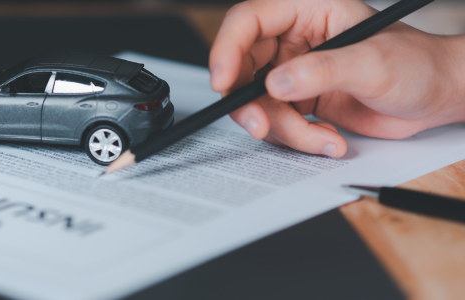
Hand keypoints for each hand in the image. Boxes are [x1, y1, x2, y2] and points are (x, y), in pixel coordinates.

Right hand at [209, 0, 464, 157]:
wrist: (437, 96)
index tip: (223, 81)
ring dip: (283, 129)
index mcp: (306, 11)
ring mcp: (293, 72)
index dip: (226, 49)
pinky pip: (276, 123)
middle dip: (249, 103)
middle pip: (241, 68)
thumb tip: (278, 82)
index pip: (248, 21)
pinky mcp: (298, 101)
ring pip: (256, 103)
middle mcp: (293, 40)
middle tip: (262, 125)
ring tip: (322, 137)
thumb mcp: (371, 64)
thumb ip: (323, 70)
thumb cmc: (417, 65)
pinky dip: (297, 138)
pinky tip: (329, 138)